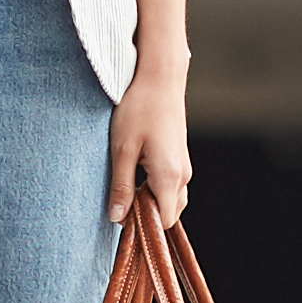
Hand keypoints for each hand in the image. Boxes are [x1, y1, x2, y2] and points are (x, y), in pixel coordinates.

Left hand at [103, 54, 192, 227]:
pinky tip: (136, 171)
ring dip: (150, 200)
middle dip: (146, 214)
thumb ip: (121, 186)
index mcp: (169, 176)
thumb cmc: (139, 108)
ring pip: (170, 200)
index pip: (163, 221)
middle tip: (120, 197)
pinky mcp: (180, 158)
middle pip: (168, 214)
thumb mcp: (122, 149)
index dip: (142, 224)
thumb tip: (117, 218)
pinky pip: (171, 186)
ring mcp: (184, 166)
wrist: (159, 77)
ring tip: (127, 182)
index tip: (120, 214)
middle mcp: (183, 175)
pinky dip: (155, 189)